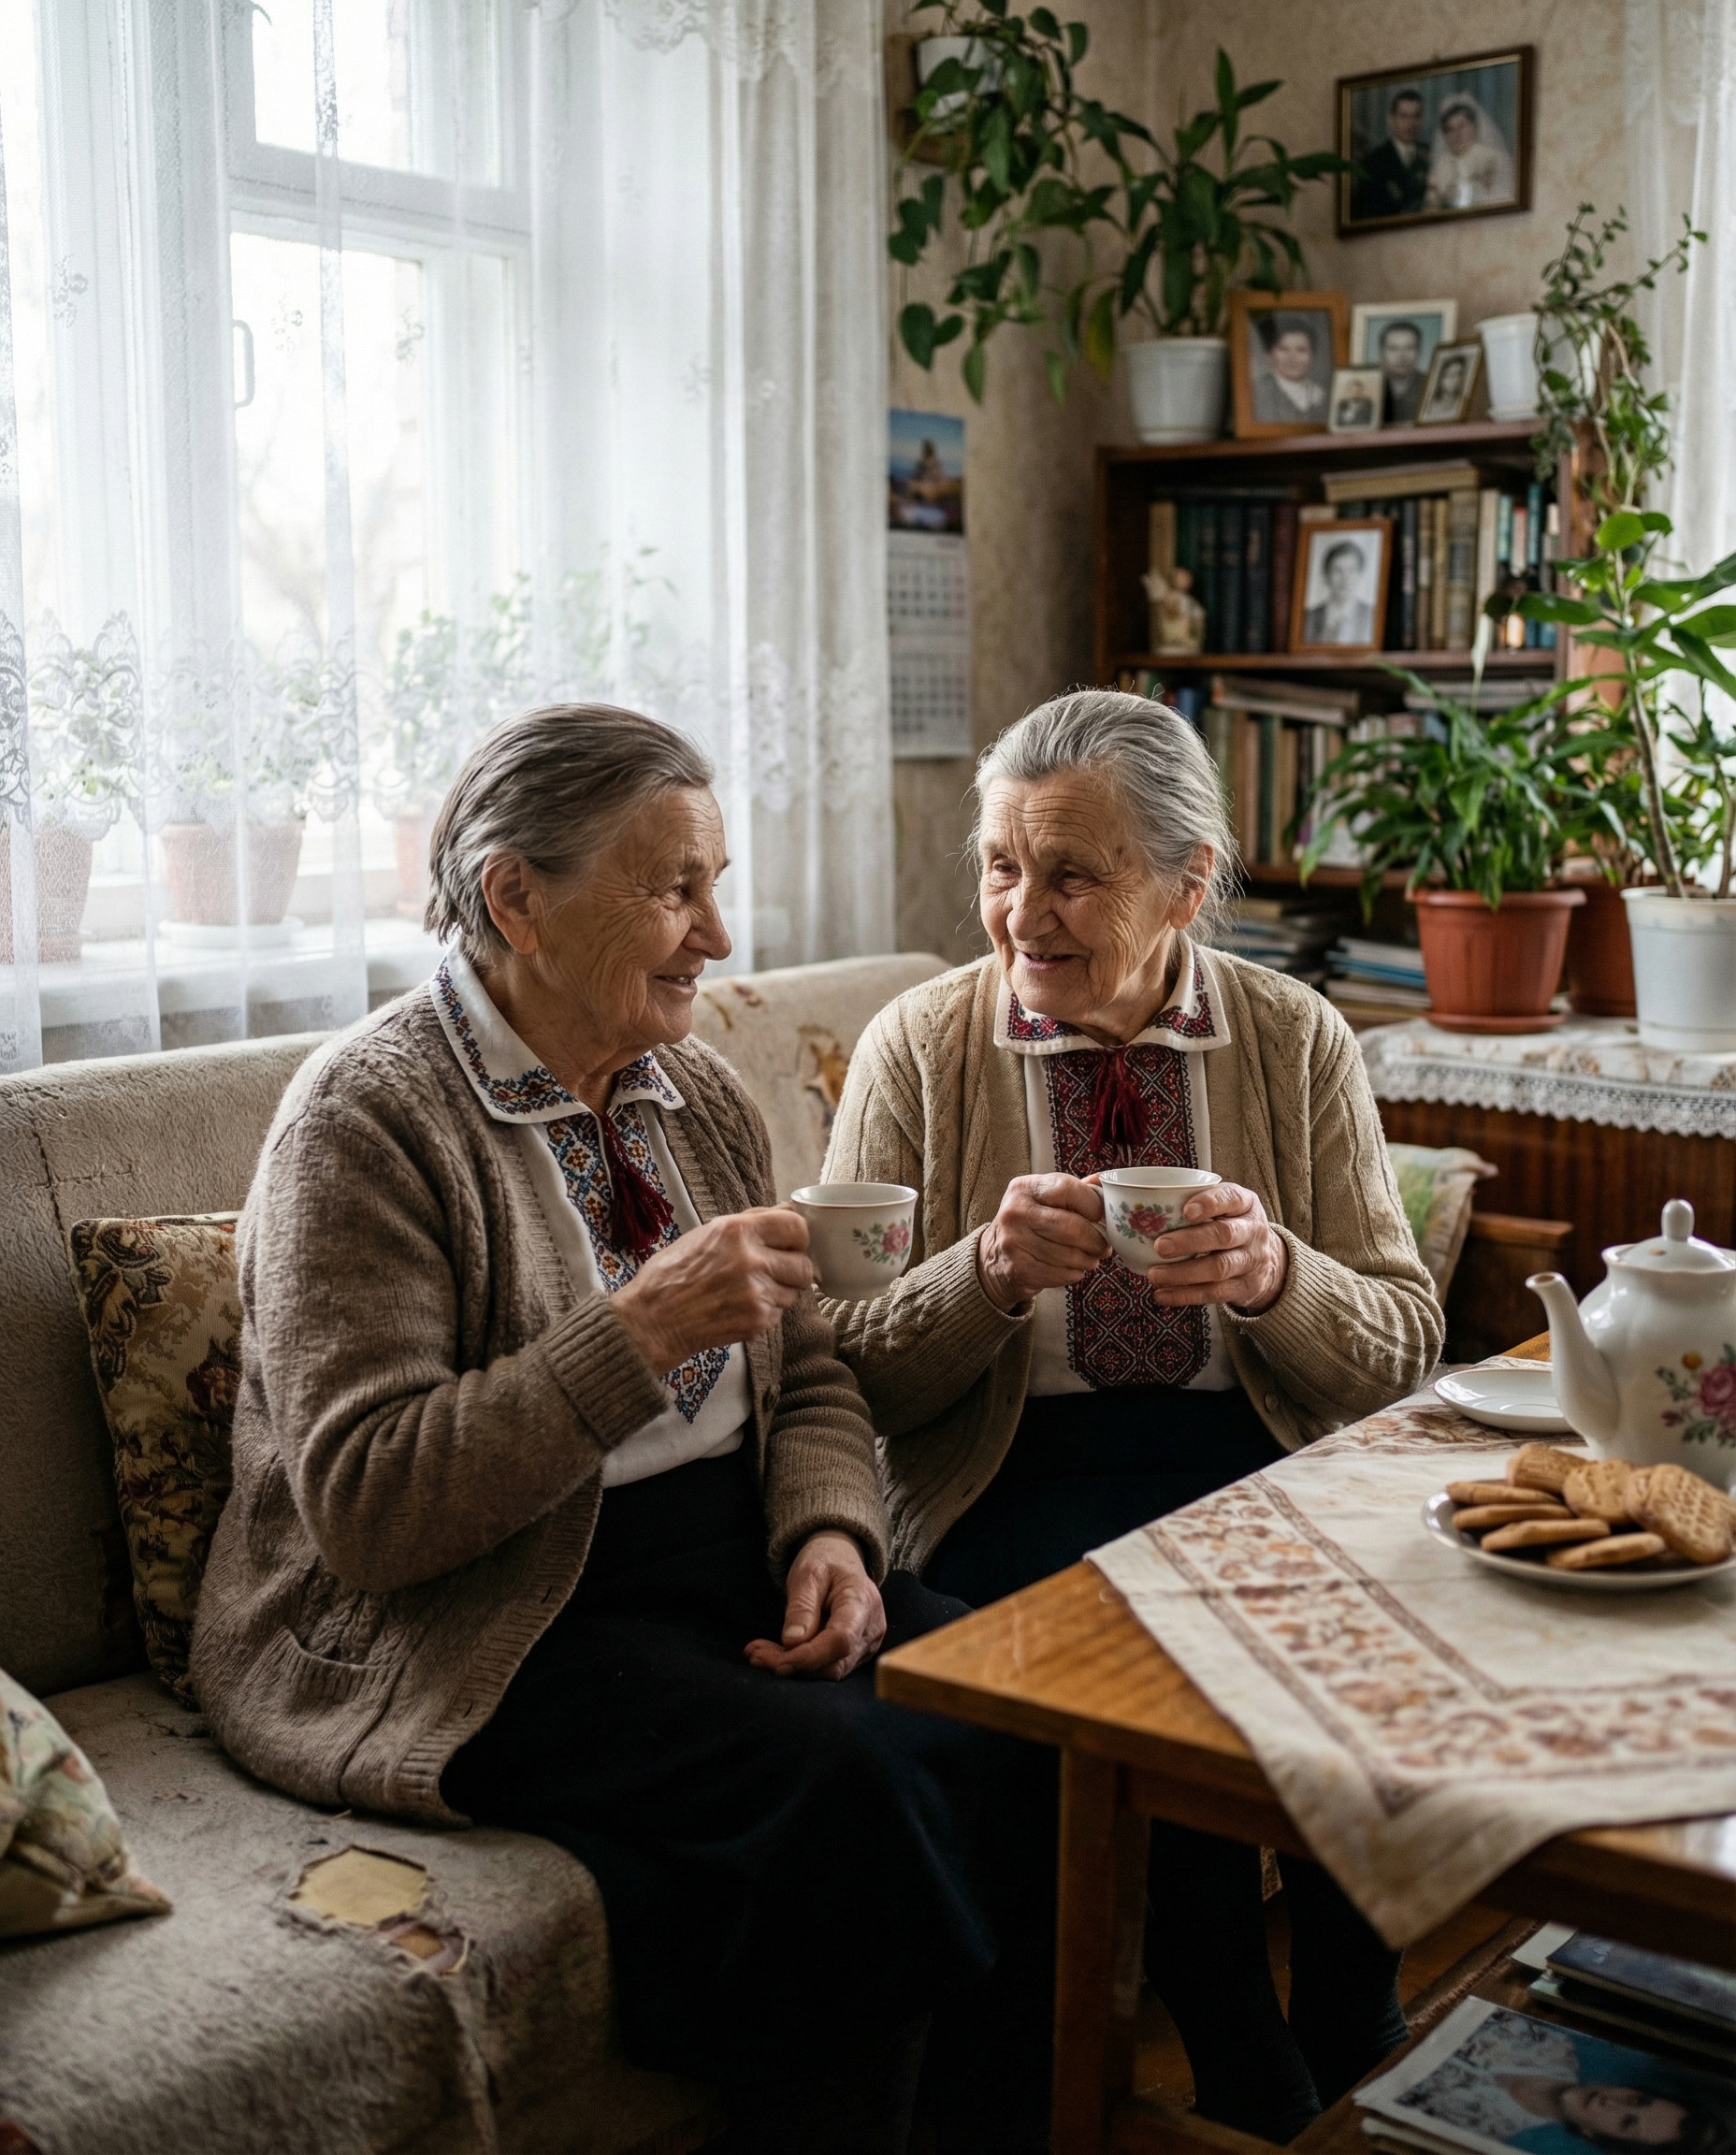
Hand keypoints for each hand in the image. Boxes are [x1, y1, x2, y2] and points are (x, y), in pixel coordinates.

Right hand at [612, 1208, 814, 1373]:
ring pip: (794, 1292)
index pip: (797, 1227)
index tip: (791, 1243)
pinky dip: (766, 1311)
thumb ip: (752, 1221)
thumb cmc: (672, 1275)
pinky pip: (779, 1313)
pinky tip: (740, 1307)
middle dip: (793, 1269)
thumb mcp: (707, 1233)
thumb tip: (787, 1209)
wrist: (652, 1320)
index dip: (798, 1237)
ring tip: (748, 1291)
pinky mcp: (757, 1320)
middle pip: (804, 1265)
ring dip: (780, 1292)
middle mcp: (751, 1260)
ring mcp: (756, 1293)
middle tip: (774, 1271)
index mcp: (738, 1231)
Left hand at [743, 1531, 884, 1680]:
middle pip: (835, 1662)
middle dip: (794, 1664)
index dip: (809, 1656)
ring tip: (760, 1654)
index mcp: (863, 1601)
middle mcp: (871, 1628)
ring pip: (830, 1669)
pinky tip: (776, 1654)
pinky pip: (829, 1666)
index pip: (840, 1640)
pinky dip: (801, 1664)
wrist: (841, 1559)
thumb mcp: (808, 1572)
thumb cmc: (826, 1560)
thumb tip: (792, 1642)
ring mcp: (866, 1643)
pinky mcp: (856, 1653)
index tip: (778, 1662)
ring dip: (794, 1666)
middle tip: (756, 1655)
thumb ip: (802, 1606)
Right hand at [976, 1174, 1108, 1311]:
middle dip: (1096, 1240)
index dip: (1093, 1204)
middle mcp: (1015, 1212)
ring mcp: (1014, 1242)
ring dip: (1088, 1260)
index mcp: (1024, 1188)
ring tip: (1091, 1259)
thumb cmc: (1028, 1224)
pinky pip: (1060, 1274)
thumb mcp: (1042, 1199)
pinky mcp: (1018, 1269)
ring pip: (1069, 1255)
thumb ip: (1074, 1190)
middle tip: (1104, 1246)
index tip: (1103, 1216)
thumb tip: (1108, 1181)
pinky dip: (1074, 1274)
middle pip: (1072, 1227)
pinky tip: (1074, 1269)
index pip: (1068, 1188)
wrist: (993, 1257)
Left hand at [1144, 1182, 1287, 1313]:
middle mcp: (1253, 1231)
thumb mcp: (1226, 1208)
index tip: (1186, 1211)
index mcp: (1245, 1204)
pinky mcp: (1245, 1288)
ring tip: (1154, 1274)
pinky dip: (1185, 1295)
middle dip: (1190, 1241)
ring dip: (1183, 1273)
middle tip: (1160, 1246)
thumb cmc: (1232, 1226)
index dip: (1210, 1203)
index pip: (1232, 1198)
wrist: (1269, 1263)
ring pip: (1218, 1268)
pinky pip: (1214, 1294)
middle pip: (1223, 1235)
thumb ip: (1195, 1204)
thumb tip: (1140, 1210)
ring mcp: (1251, 1261)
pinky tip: (1162, 1294)